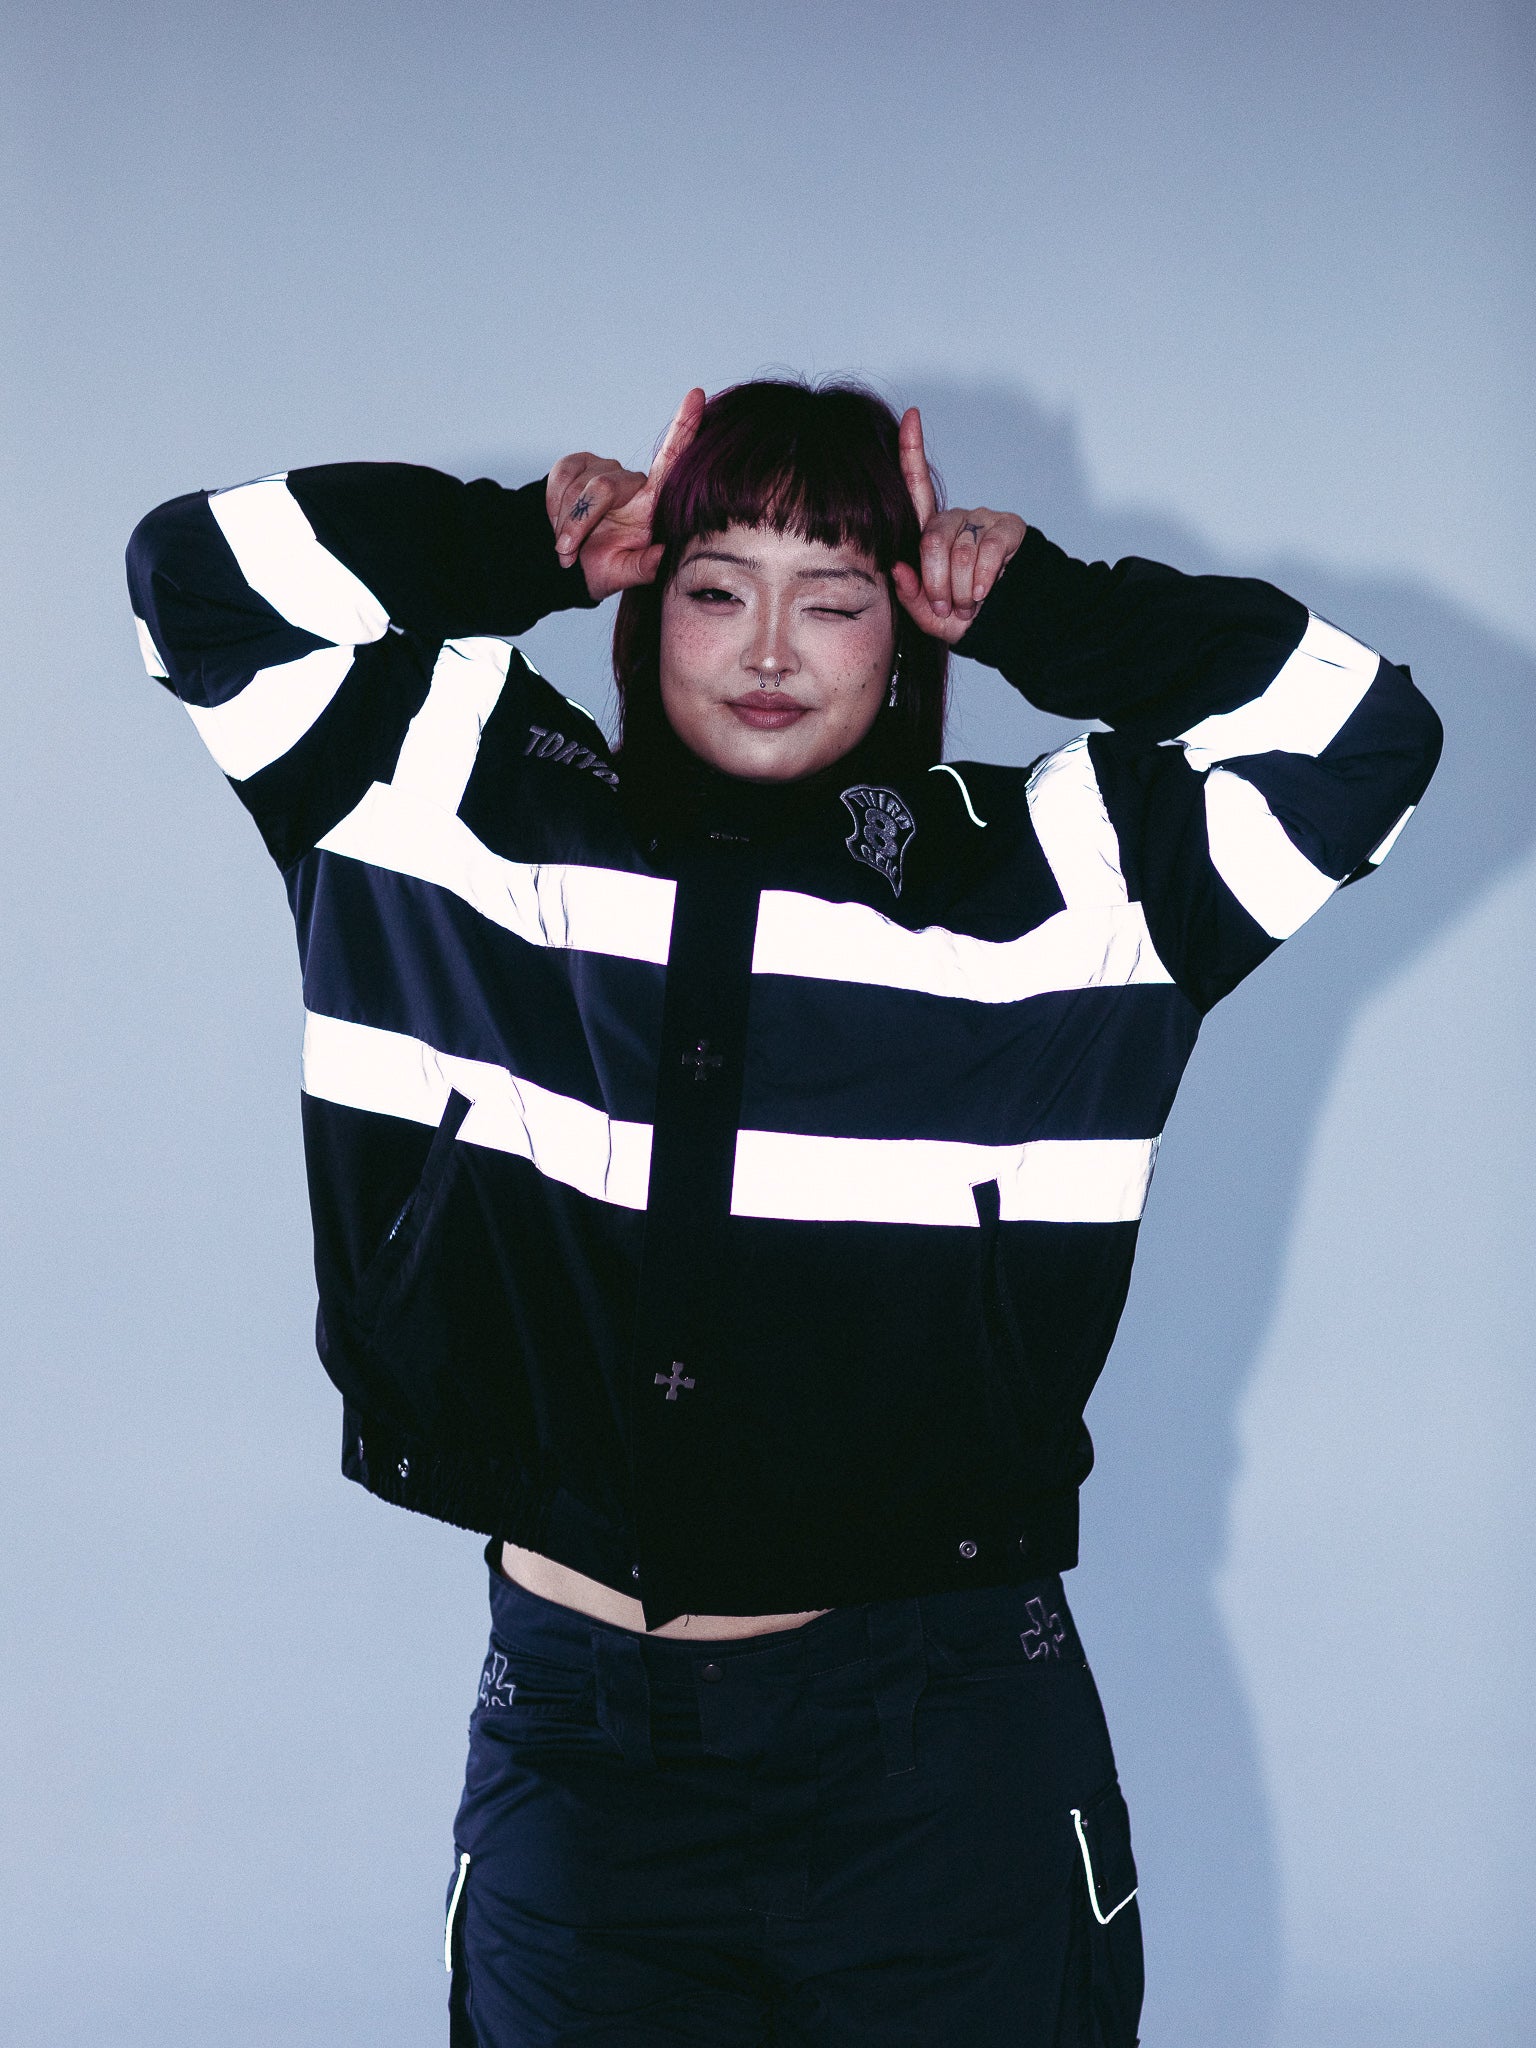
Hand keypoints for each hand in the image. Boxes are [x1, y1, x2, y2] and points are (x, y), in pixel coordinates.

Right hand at [546, 388, 706, 601]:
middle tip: (566, 552)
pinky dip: (553, 505)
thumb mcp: (621, 575)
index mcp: (651, 504)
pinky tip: (559, 522)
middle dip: (579, 522)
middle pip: (604, 487)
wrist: (567, 564)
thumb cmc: (602, 568)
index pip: (671, 461)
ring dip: (564, 520)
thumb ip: (642, 568)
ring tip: (566, 544)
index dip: (684, 427)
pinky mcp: (576, 464)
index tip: (697, 395)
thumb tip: (662, 554)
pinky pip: (560, 477)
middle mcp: (631, 482)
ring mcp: (603, 470)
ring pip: (577, 485)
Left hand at [891, 407, 1025, 643]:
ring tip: (968, 604)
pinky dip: (985, 578)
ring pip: (962, 552)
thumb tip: (898, 568)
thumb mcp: (927, 613)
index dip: (912, 450)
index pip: (917, 487)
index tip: (911, 416)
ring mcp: (982, 520)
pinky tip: (984, 592)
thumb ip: (909, 594)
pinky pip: (991, 550)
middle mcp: (954, 519)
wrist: (1000, 628)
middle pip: (932, 539)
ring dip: (963, 589)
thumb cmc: (958, 616)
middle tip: (948, 605)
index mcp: (928, 533)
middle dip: (938, 582)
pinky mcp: (1009, 529)